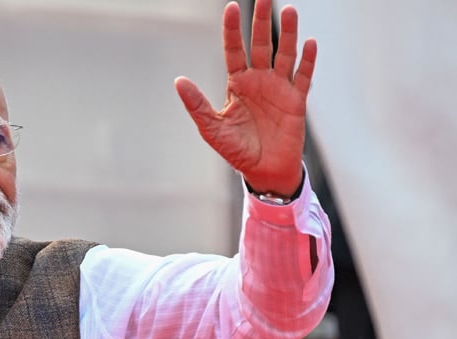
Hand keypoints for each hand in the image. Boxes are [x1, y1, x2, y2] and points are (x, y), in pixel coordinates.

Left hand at [175, 0, 315, 196]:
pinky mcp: (296, 101)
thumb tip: (179, 81)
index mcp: (238, 84)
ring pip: (284, 54)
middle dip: (261, 21)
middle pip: (261, 44)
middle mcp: (259, 81)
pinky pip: (303, 77)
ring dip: (288, 33)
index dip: (232, 30)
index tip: (231, 7)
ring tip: (289, 11)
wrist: (263, 171)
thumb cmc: (237, 150)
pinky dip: (307, 61)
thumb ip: (197, 105)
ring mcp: (279, 88)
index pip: (234, 50)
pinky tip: (309, 43)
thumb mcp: (212, 128)